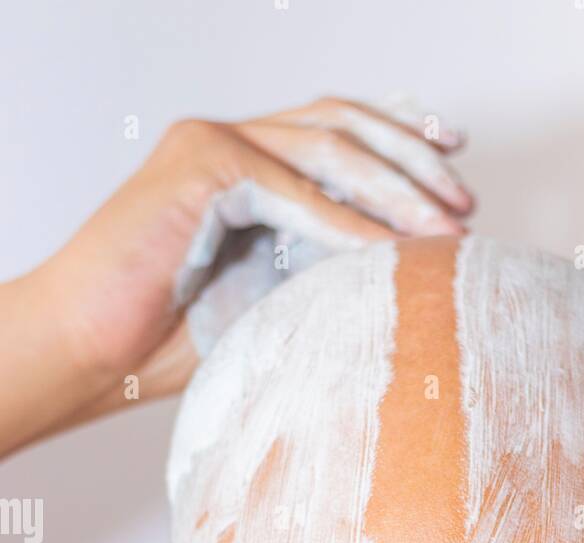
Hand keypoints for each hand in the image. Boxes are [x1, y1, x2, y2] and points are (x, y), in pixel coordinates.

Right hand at [1, 96, 471, 455]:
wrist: (91, 351)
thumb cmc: (169, 340)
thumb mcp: (270, 295)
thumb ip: (322, 267)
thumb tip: (404, 276)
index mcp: (245, 160)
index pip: (336, 127)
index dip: (400, 137)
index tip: (454, 166)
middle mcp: (229, 137)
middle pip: (343, 124)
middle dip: (413, 161)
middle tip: (465, 204)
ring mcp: (212, 144)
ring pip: (327, 149)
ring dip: (395, 190)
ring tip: (446, 230)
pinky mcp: (200, 167)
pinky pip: (292, 191)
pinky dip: (345, 224)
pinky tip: (391, 252)